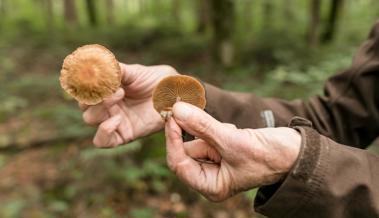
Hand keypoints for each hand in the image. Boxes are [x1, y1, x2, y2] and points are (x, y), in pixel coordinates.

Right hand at [81, 63, 176, 146]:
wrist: (177, 96)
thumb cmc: (159, 81)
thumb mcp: (137, 72)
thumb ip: (117, 70)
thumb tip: (98, 64)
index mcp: (108, 88)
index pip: (84, 88)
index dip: (83, 82)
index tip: (91, 74)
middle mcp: (108, 105)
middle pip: (84, 104)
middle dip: (93, 94)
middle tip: (110, 85)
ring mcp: (115, 120)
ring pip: (90, 119)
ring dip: (99, 107)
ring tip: (119, 94)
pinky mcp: (124, 135)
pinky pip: (102, 141)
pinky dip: (103, 131)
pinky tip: (117, 119)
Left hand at [165, 102, 300, 201]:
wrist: (296, 152)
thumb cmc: (269, 156)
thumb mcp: (233, 141)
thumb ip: (203, 125)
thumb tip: (177, 110)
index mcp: (211, 186)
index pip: (178, 163)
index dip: (173, 139)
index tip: (172, 115)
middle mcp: (210, 177)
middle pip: (186, 150)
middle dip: (195, 132)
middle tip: (199, 114)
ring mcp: (217, 164)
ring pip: (198, 140)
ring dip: (211, 130)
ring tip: (233, 132)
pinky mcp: (223, 150)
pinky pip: (210, 135)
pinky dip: (218, 128)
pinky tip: (235, 132)